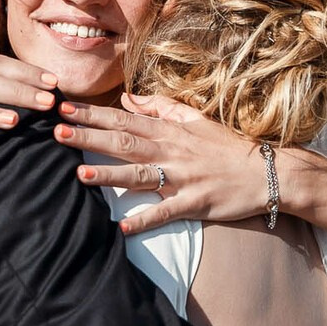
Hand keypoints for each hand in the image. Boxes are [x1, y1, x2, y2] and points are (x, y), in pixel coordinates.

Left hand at [56, 94, 271, 233]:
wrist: (268, 171)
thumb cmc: (227, 146)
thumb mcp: (194, 119)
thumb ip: (159, 107)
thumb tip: (127, 98)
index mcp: (168, 132)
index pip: (123, 119)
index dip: (92, 115)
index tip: (63, 110)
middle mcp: (171, 152)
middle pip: (123, 142)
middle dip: (89, 137)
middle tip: (57, 132)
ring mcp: (183, 178)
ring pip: (140, 175)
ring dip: (110, 175)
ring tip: (81, 174)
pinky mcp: (195, 203)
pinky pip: (166, 212)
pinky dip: (145, 220)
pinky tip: (123, 227)